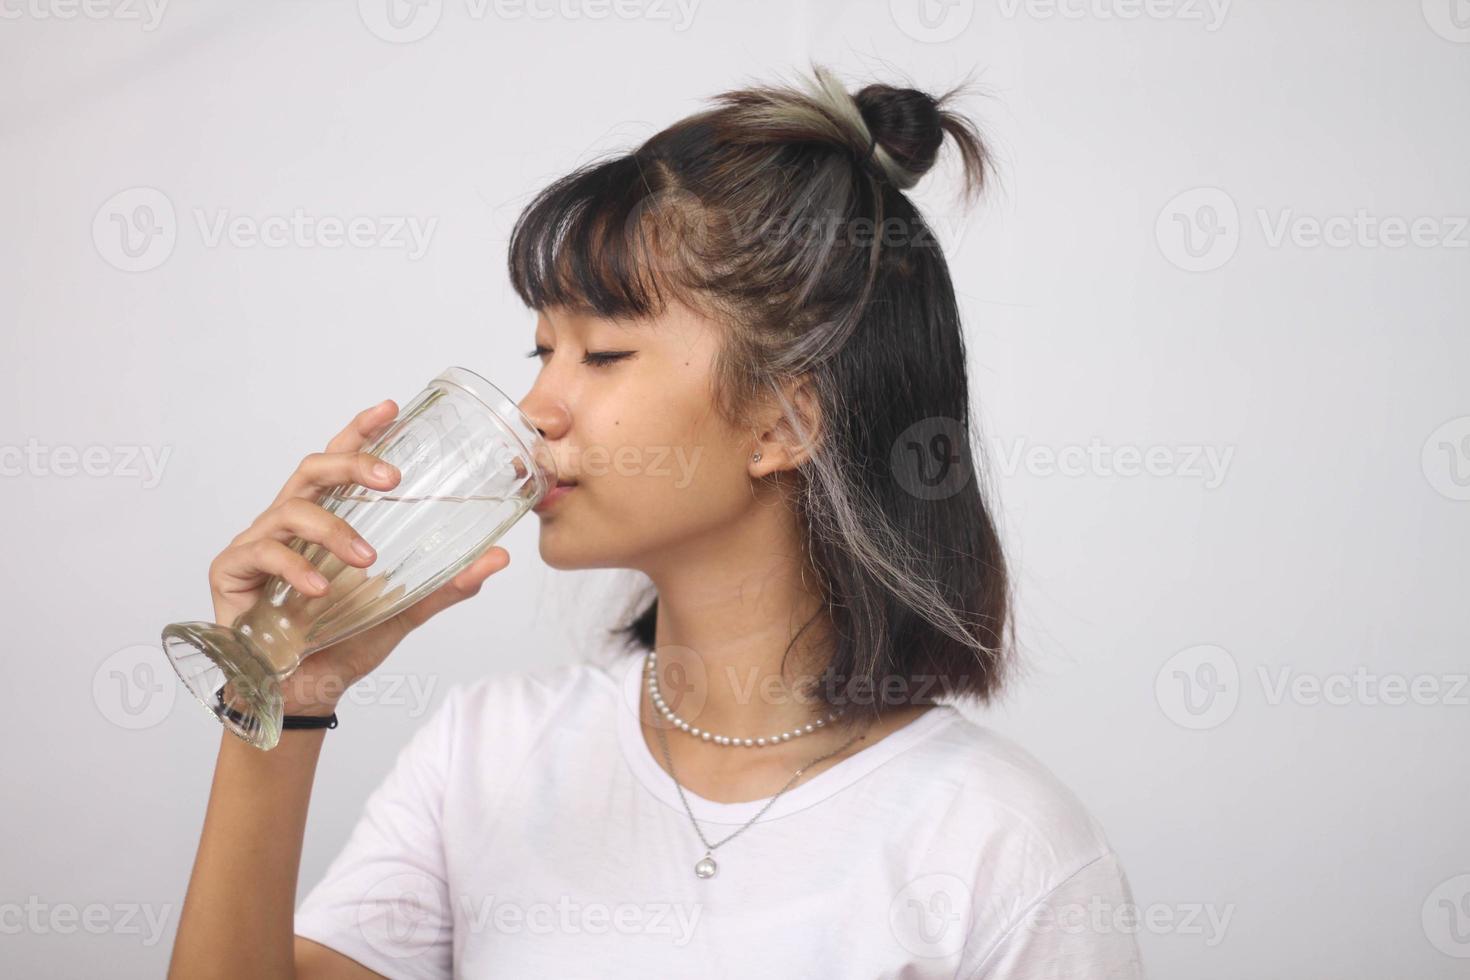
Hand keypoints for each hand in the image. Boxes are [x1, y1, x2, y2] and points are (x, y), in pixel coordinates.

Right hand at [206, 400, 510, 713]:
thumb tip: (499, 558)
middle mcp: (288, 522)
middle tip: (392, 478)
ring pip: (292, 509)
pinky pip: (263, 554)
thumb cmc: (341, 641)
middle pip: (311, 469)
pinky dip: (295, 568)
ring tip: (367, 560)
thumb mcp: (402, 609)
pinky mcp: (231, 572)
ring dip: (334, 529)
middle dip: (351, 462)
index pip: (340, 462)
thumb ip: (444, 583)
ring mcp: (257, 543)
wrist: (303, 691)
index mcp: (325, 519)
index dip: (360, 432)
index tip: (391, 409)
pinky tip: (322, 590)